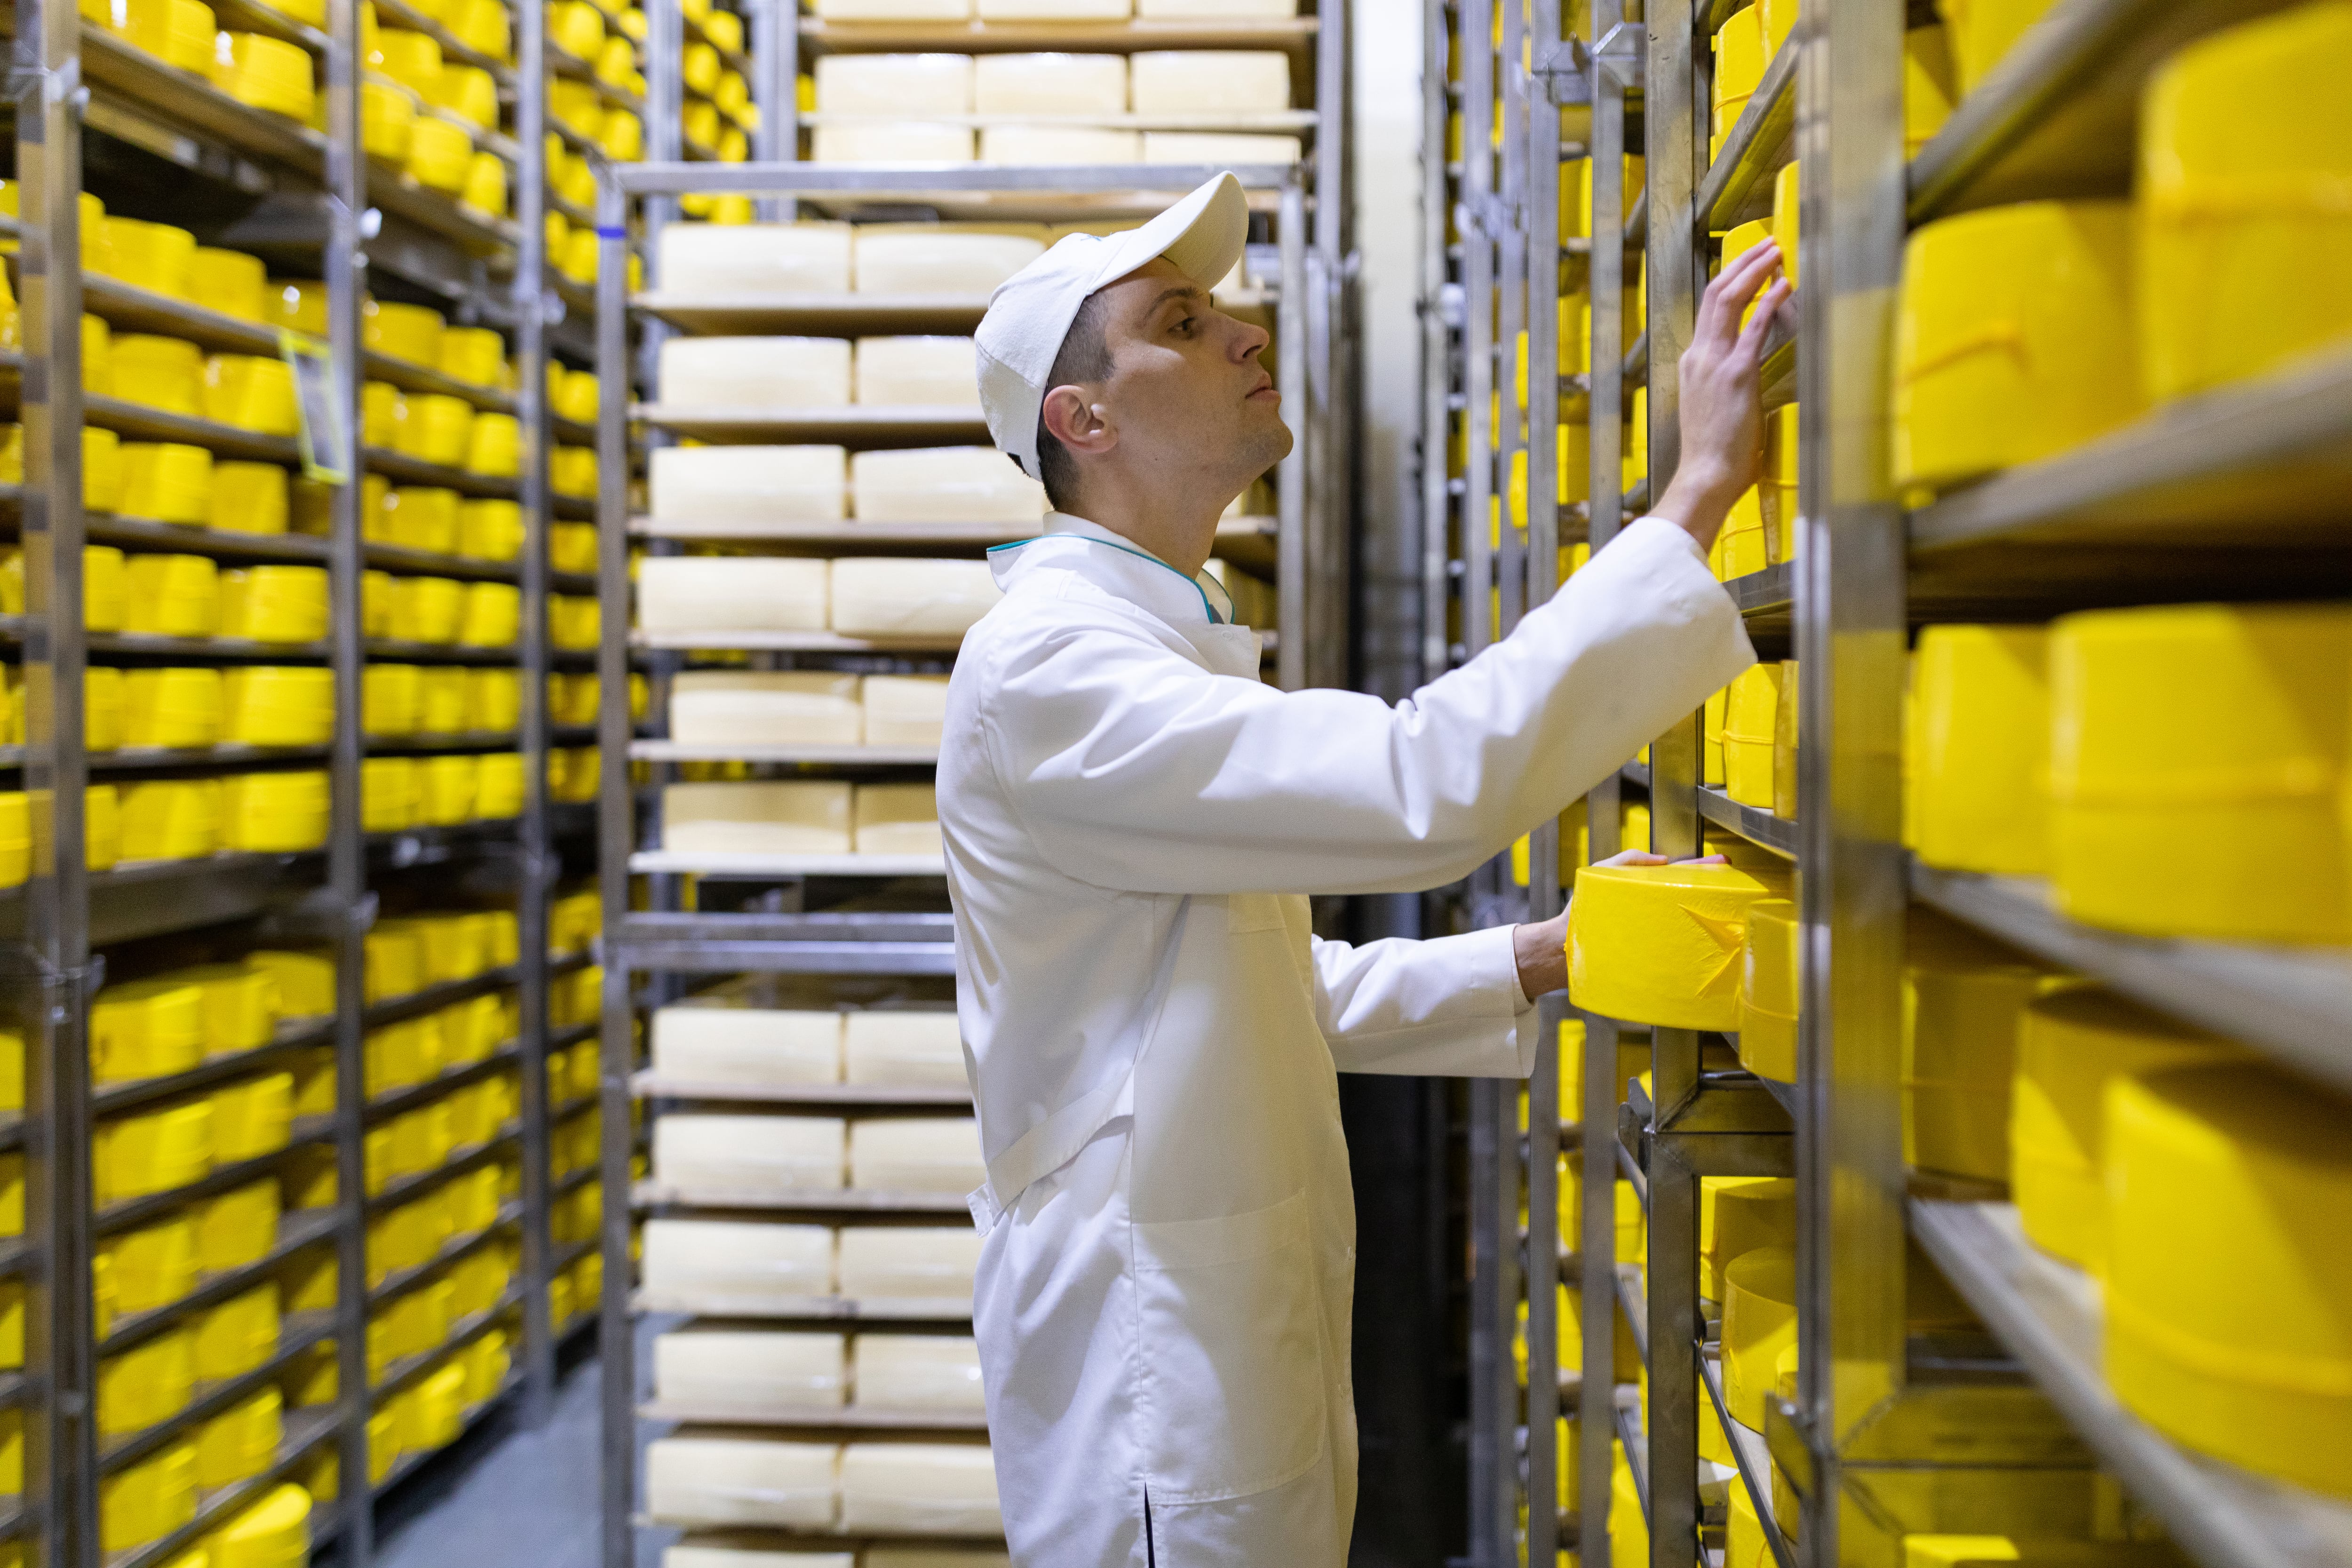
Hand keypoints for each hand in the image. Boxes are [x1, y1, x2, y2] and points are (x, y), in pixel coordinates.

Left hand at [1510, 849, 1725, 998]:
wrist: (1564, 946)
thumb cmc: (1581, 910)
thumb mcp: (1601, 874)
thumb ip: (1628, 860)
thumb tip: (1663, 861)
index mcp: (1645, 890)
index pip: (1677, 874)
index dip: (1700, 867)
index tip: (1721, 862)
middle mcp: (1653, 911)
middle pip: (1686, 895)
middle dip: (1709, 887)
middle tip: (1730, 882)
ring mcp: (1654, 932)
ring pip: (1684, 920)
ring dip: (1704, 914)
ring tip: (1722, 905)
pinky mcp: (1652, 953)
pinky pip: (1675, 946)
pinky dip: (1689, 942)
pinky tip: (1703, 940)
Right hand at [1652, 240, 1792, 553]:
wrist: (1704, 477)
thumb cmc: (1712, 453)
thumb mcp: (1711, 408)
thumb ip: (1722, 382)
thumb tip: (1743, 372)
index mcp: (1692, 363)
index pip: (1709, 310)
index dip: (1731, 280)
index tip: (1751, 265)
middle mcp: (1698, 356)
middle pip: (1715, 293)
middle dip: (1742, 263)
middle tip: (1767, 244)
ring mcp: (1714, 363)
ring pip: (1728, 299)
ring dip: (1754, 271)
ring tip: (1776, 252)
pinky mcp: (1736, 374)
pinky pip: (1753, 327)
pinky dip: (1769, 301)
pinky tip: (1786, 284)